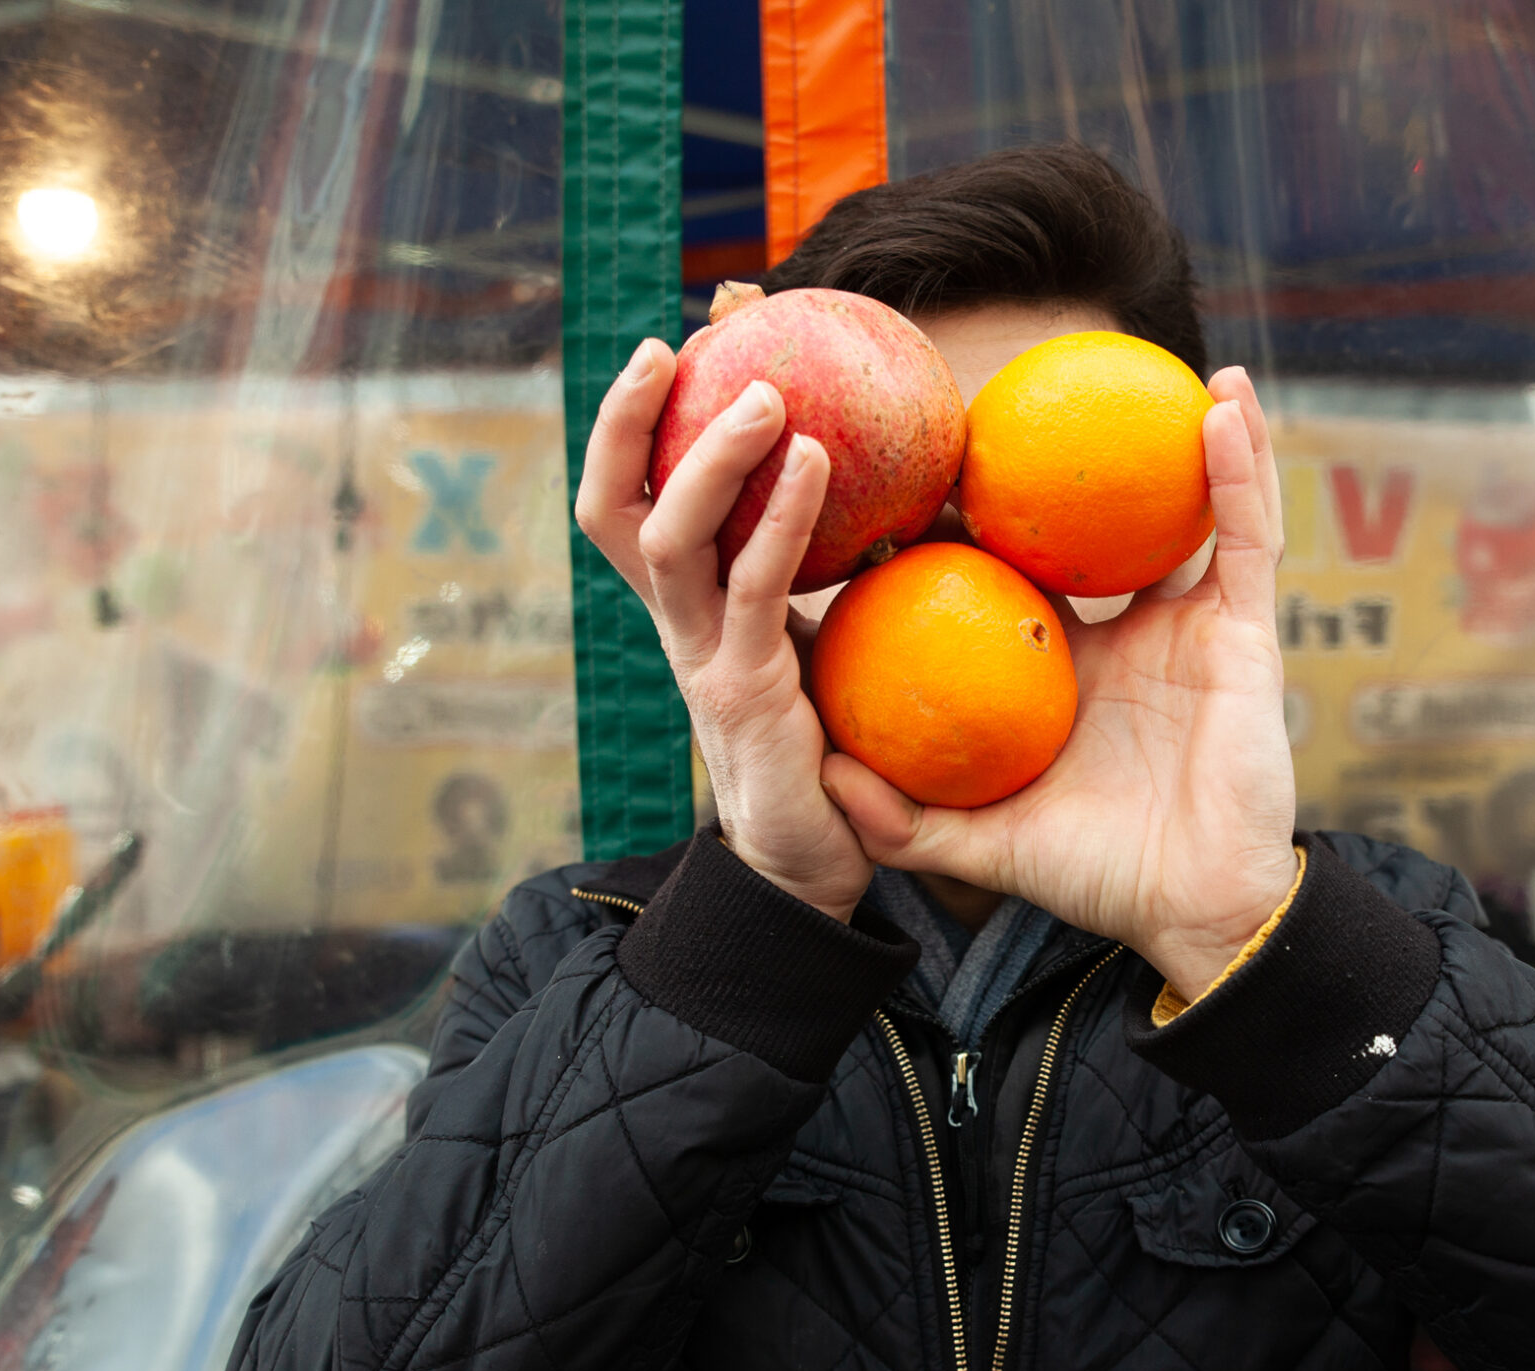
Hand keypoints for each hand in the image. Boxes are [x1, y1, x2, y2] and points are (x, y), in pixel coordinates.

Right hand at [574, 340, 873, 920]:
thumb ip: (844, 567)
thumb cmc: (833, 745)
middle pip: (616, 504)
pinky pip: (754, 586)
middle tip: (671, 342)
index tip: (668, 347)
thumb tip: (918, 476)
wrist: (817, 863)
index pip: (633, 498)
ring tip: (766, 390)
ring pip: (672, 536)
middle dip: (630, 420)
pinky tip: (817, 459)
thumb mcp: (828, 638)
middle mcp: (676, 623)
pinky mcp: (745, 691)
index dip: (632, 424)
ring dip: (712, 454)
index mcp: (687, 605)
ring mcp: (701, 657)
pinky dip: (782, 516)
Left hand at [823, 368, 1298, 992]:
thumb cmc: (1096, 880)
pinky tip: (1219, 400)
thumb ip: (902, 818)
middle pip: (1073, 526)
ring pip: (1170, 508)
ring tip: (1128, 354)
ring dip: (1162, 429)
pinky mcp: (1244, 629)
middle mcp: (1117, 634)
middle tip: (986, 385)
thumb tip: (818, 771)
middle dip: (1039, 457)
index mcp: (1052, 669)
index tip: (893, 468)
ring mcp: (1184, 625)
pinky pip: (1244, 533)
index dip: (950, 523)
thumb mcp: (981, 842)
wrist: (1197, 913)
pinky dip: (1239, 466)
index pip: (993, 574)